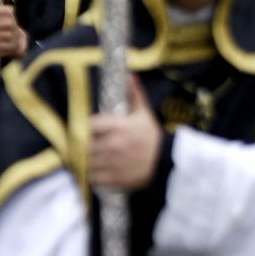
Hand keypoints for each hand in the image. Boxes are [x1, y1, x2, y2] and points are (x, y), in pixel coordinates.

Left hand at [89, 77, 162, 192]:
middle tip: (94, 147)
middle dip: (87, 145)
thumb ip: (135, 95)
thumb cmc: (153, 139)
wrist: (169, 164)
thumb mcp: (144, 115)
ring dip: (89, 161)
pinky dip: (94, 176)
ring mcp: (112, 163)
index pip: (88, 125)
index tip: (94, 132)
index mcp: (117, 127)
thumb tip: (130, 76)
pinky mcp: (114, 179)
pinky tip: (101, 172)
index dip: (88, 129)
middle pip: (85, 144)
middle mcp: (112, 144)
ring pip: (87, 161)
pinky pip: (93, 178)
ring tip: (97, 159)